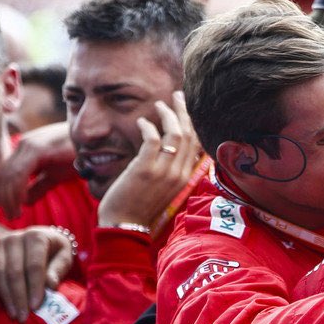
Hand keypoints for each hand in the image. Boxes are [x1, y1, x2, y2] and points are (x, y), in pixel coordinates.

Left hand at [0, 121, 73, 219]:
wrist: (98, 143)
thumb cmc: (79, 156)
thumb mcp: (56, 174)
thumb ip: (40, 186)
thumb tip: (25, 203)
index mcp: (26, 149)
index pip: (5, 172)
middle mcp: (23, 145)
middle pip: (3, 173)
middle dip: (0, 197)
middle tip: (6, 216)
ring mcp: (29, 145)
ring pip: (9, 174)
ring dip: (9, 197)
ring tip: (14, 214)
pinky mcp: (37, 150)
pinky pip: (21, 173)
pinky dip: (18, 190)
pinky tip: (22, 203)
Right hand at [0, 225, 73, 321]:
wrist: (41, 239)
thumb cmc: (55, 251)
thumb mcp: (64, 257)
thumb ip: (57, 270)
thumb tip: (50, 286)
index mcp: (36, 237)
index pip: (34, 265)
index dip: (35, 287)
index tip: (36, 306)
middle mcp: (15, 238)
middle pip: (14, 271)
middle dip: (19, 296)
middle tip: (23, 317)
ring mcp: (0, 245)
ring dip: (7, 297)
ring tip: (15, 315)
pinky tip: (7, 306)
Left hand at [97, 92, 202, 229]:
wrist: (125, 227)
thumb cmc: (140, 206)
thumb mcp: (163, 188)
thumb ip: (170, 169)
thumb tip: (171, 149)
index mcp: (186, 178)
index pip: (198, 144)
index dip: (194, 122)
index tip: (187, 108)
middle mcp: (179, 173)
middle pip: (189, 135)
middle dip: (184, 111)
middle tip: (177, 96)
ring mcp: (163, 172)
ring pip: (175, 134)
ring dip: (167, 115)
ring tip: (159, 104)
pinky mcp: (145, 169)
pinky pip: (153, 140)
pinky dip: (149, 127)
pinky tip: (143, 121)